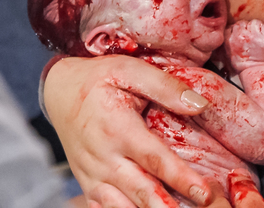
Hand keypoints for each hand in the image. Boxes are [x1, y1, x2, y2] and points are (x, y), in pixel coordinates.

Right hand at [43, 55, 231, 207]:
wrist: (59, 91)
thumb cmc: (97, 79)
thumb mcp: (129, 70)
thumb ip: (165, 86)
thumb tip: (200, 104)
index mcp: (117, 128)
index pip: (155, 159)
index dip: (181, 178)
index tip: (205, 193)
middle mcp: (103, 157)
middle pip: (141, 191)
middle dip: (170, 207)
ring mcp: (93, 175)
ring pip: (123, 207)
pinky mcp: (87, 185)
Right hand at [226, 20, 263, 68]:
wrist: (258, 72)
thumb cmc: (243, 66)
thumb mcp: (228, 54)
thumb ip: (228, 40)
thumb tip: (230, 30)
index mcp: (230, 39)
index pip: (233, 26)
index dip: (238, 30)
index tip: (242, 34)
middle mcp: (241, 35)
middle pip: (243, 22)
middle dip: (247, 28)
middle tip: (251, 38)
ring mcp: (255, 35)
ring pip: (255, 22)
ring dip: (257, 28)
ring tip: (258, 39)